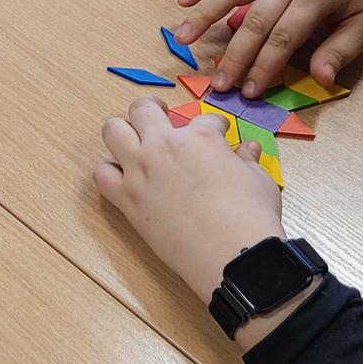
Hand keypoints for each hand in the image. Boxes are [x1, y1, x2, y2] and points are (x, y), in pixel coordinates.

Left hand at [95, 98, 288, 328]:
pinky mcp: (126, 198)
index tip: (218, 135)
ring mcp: (140, 170)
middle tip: (161, 118)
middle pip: (143, 109)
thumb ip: (248, 160)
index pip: (204, 119)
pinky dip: (110, 172)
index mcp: (200, 137)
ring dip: (123, 132)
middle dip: (153, 108)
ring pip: (112, 131)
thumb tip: (248, 149)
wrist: (232, 255)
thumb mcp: (260, 180)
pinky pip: (102, 174)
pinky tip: (124, 177)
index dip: (214, 126)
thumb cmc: (252, 216)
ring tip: (134, 141)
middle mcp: (163, 146)